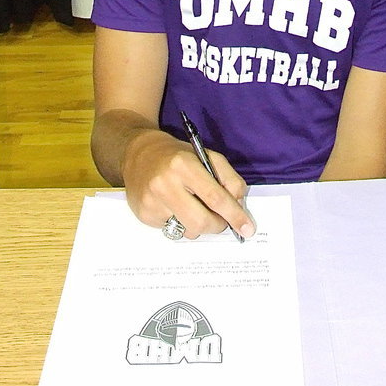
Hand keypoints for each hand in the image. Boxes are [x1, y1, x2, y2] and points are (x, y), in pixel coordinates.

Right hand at [122, 128, 254, 239]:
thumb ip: (228, 178)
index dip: (234, 215)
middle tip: (222, 221)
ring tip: (192, 206)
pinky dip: (180, 223)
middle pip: (201, 221)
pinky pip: (172, 231)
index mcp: (184, 165)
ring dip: (198, 225)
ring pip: (188, 231)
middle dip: (217, 225)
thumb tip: (238, 205)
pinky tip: (173, 206)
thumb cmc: (177, 156)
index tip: (247, 228)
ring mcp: (152, 202)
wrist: (139, 154)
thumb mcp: (206, 156)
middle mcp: (165, 184)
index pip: (215, 197)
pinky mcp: (144, 215)